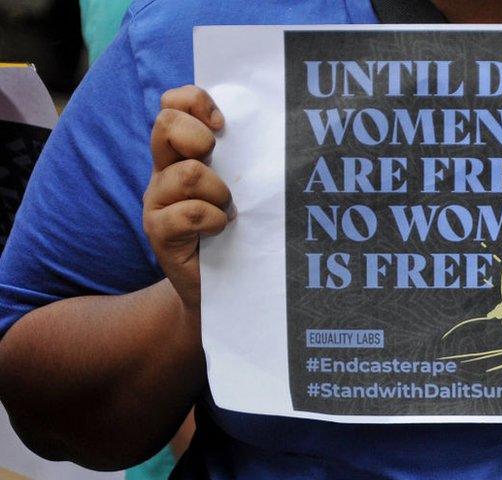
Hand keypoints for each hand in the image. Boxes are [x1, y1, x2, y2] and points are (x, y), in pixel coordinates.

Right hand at [143, 85, 230, 312]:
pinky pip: (188, 213)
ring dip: (217, 192)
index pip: (173, 104)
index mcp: (181, 154)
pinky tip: (220, 230)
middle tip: (218, 165)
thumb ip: (244, 159)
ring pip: (185, 173)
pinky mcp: (158, 232)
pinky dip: (212, 220)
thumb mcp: (242, 189)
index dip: (195, 102)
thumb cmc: (239, 233)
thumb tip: (277, 128)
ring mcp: (156, 201)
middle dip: (199, 138)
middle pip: (166, 124)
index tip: (222, 124)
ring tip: (228, 211)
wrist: (222, 287)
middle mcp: (163, 171)